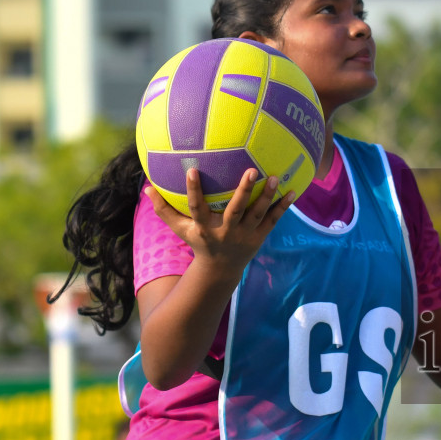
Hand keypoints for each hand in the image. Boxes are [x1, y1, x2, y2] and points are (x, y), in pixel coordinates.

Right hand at [148, 167, 295, 274]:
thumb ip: (164, 209)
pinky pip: (273, 220)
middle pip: (236, 210)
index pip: (196, 207)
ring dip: (268, 196)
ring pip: (258, 214)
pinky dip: (283, 206)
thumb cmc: (198, 242)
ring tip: (275, 177)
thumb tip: (146, 188)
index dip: (194, 191)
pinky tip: (293, 190)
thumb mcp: (180, 229)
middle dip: (244, 191)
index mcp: (205, 228)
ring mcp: (245, 235)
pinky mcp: (259, 237)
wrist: (221, 270)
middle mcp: (226, 231)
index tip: (192, 170)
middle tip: (251, 169)